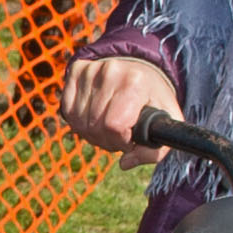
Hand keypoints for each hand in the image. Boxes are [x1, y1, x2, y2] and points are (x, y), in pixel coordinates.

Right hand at [61, 54, 182, 164]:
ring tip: (107, 126)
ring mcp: (91, 69)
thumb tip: (125, 163)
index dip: (120, 141)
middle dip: (106, 140)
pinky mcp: (77, 70)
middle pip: (95, 125)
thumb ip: (152, 152)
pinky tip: (94, 116)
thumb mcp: (164, 125)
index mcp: (136, 82)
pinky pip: (68, 110)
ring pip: (79, 121)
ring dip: (91, 133)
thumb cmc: (152, 101)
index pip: (114, 125)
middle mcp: (111, 70)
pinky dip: (79, 121)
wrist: (140, 71)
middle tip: (118, 135)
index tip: (129, 139)